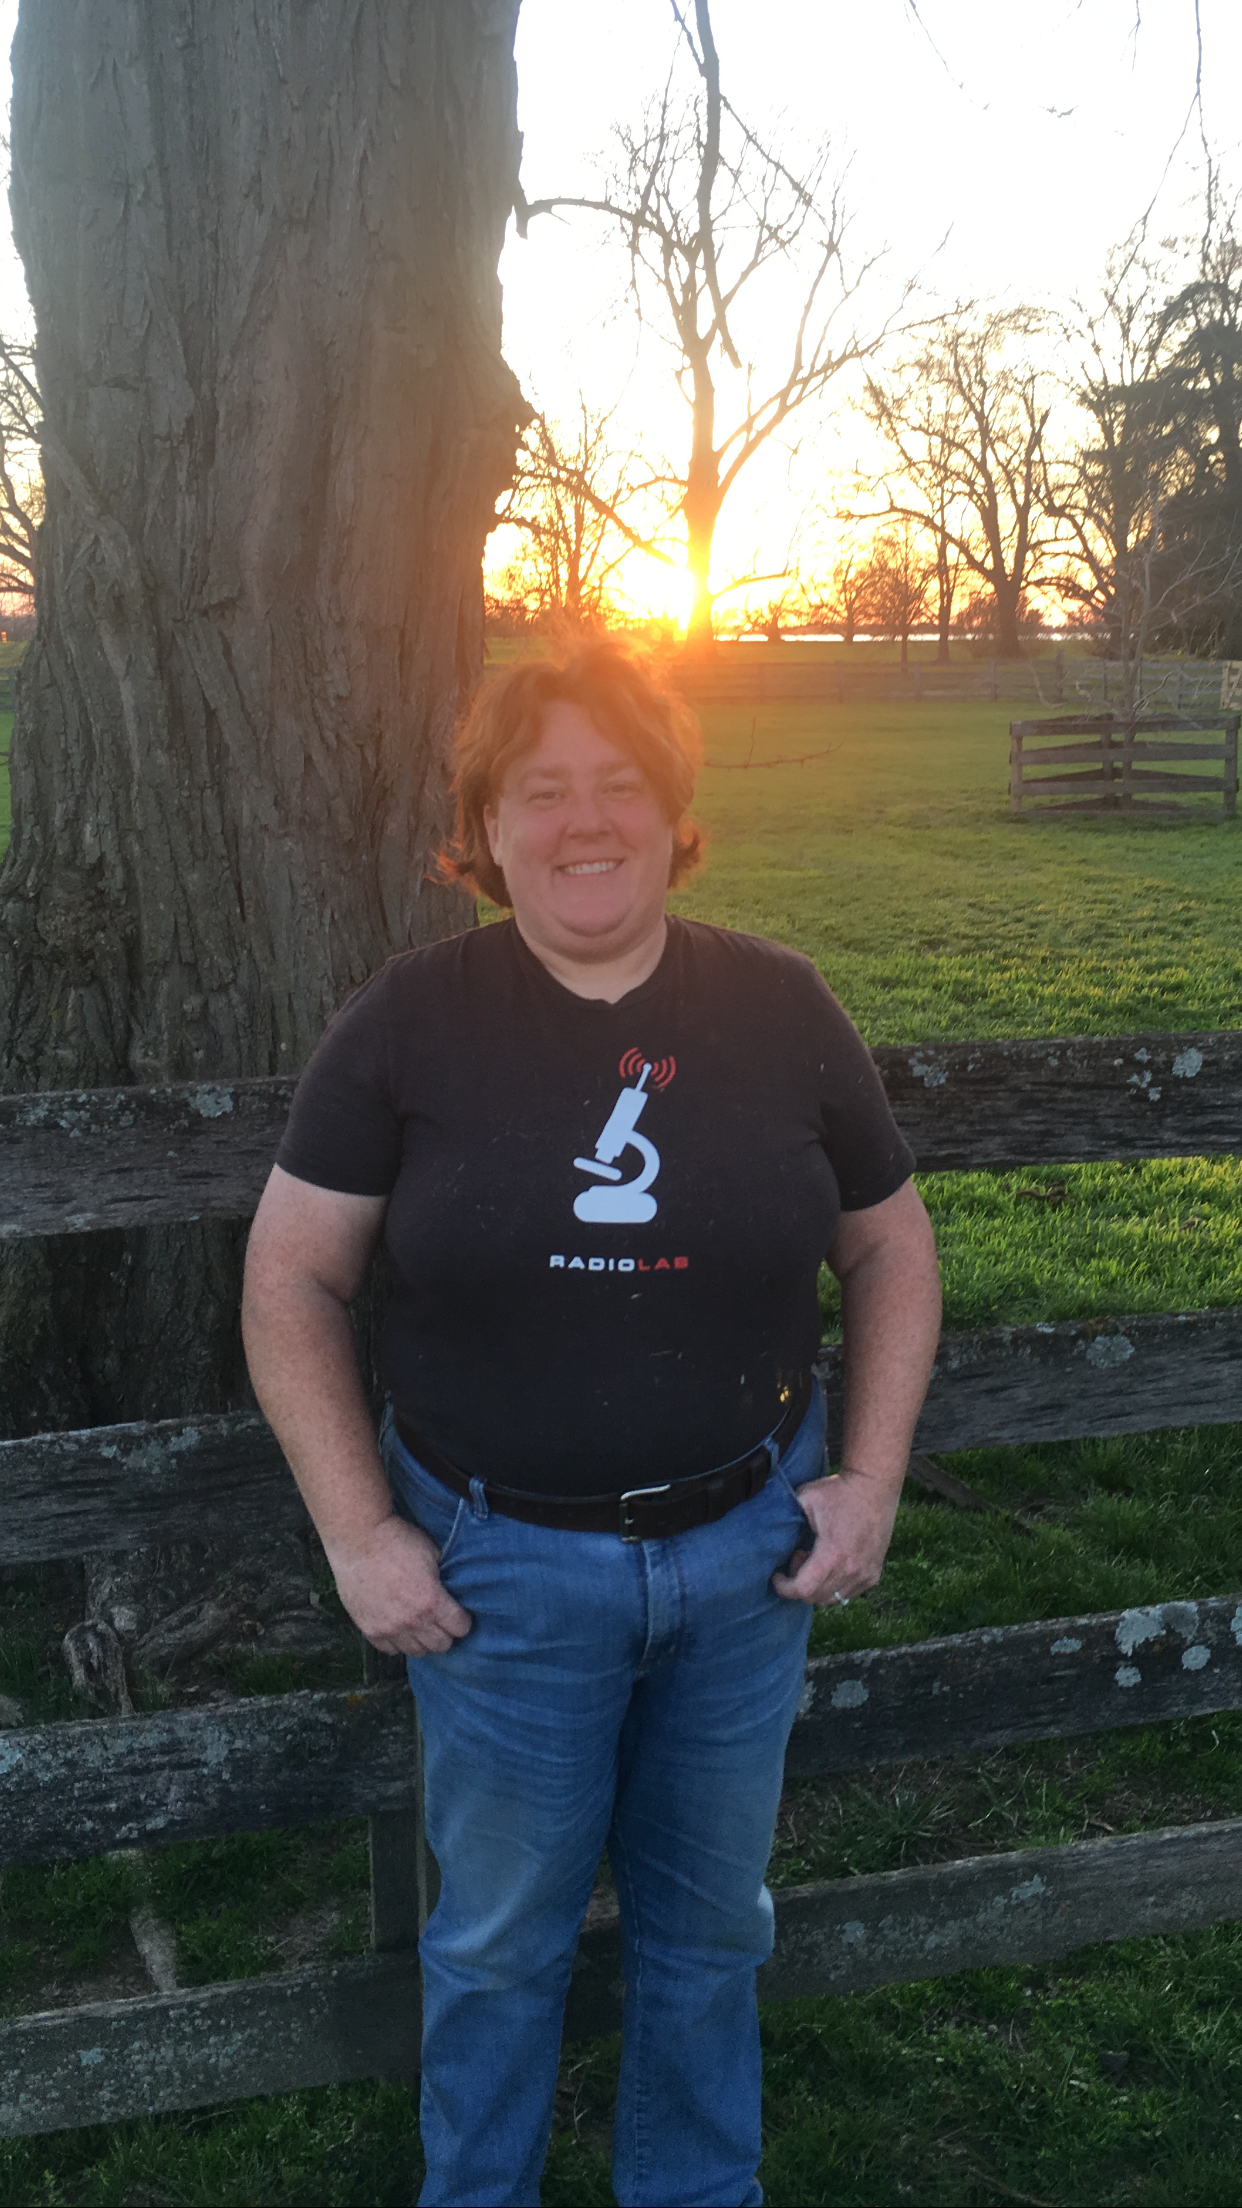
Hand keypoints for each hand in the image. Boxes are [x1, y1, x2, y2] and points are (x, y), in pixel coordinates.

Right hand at [327, 1514, 472, 1656]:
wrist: (359, 1539)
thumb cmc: (398, 1540)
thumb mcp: (433, 1554)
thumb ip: (443, 1579)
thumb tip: (450, 1591)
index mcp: (432, 1602)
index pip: (460, 1628)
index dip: (462, 1620)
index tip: (458, 1613)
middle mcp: (413, 1622)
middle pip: (441, 1645)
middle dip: (445, 1632)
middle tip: (439, 1619)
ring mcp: (389, 1629)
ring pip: (417, 1652)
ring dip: (422, 1639)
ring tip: (418, 1624)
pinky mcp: (369, 1630)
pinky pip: (390, 1650)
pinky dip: (397, 1641)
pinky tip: (397, 1626)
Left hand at [771, 1467, 900, 1605]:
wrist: (874, 1487)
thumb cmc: (838, 1491)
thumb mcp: (805, 1498)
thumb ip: (786, 1518)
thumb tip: (769, 1531)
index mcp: (832, 1554)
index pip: (803, 1590)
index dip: (784, 1588)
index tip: (777, 1575)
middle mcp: (851, 1570)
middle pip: (815, 1598)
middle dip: (799, 1585)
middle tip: (797, 1558)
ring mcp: (865, 1575)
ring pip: (832, 1599)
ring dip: (817, 1586)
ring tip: (815, 1561)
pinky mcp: (873, 1574)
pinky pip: (847, 1594)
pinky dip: (834, 1586)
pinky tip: (832, 1564)